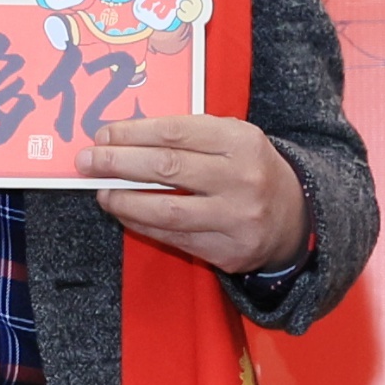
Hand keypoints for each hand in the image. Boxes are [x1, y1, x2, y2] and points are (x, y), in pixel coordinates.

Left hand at [84, 112, 310, 275]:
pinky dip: (142, 225)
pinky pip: (174, 238)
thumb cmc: (250, 170)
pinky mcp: (228, 251)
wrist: (296, 219)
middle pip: (167, 168)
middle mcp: (241, 179)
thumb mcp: (233, 140)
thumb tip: (124, 139)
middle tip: (88, 162)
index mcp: (242, 142)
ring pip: (166, 210)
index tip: (104, 135)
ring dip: (125, 200)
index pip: (176, 133)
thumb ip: (188, 136)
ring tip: (102, 192)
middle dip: (119, 163)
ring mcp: (236, 219)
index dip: (133, 133)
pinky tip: (125, 213)